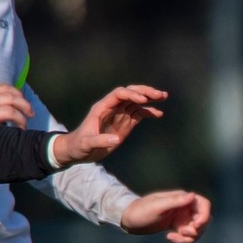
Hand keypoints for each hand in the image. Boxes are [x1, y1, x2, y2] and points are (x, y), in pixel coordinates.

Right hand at [0, 77, 30, 127]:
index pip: (2, 87)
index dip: (16, 93)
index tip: (23, 103)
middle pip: (9, 93)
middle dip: (24, 103)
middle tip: (30, 114)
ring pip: (10, 102)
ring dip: (23, 114)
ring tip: (24, 124)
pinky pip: (7, 113)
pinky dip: (17, 120)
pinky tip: (18, 130)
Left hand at [50, 84, 165, 168]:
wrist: (79, 151)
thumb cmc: (79, 146)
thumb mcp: (86, 144)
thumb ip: (99, 141)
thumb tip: (116, 140)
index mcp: (102, 108)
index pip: (119, 94)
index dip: (131, 94)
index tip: (143, 101)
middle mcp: (112, 108)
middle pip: (130, 93)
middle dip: (145, 92)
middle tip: (160, 95)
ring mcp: (120, 115)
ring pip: (137, 101)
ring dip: (150, 98)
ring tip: (164, 97)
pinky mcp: (125, 123)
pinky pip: (139, 113)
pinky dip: (149, 112)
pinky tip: (159, 114)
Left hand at [121, 190, 211, 242]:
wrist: (129, 219)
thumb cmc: (141, 211)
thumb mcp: (157, 206)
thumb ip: (175, 201)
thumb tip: (192, 195)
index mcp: (182, 198)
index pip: (203, 204)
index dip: (204, 215)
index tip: (196, 226)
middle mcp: (185, 207)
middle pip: (204, 219)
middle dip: (197, 229)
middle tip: (182, 233)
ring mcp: (182, 217)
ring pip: (197, 229)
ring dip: (189, 237)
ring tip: (172, 238)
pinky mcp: (177, 226)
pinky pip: (188, 235)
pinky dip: (183, 240)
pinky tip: (170, 238)